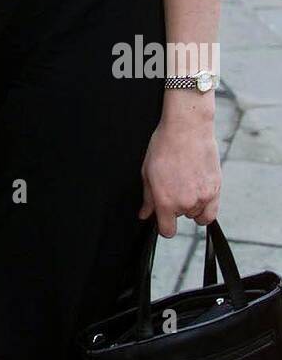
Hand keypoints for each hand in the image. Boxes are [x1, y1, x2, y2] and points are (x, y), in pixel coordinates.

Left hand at [139, 114, 220, 235]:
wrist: (187, 128)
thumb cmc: (165, 146)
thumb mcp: (148, 172)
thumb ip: (148, 198)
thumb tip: (145, 215)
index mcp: (165, 201)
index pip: (167, 231)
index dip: (164, 225)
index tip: (163, 217)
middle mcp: (185, 203)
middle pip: (180, 217)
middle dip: (175, 206)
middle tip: (174, 184)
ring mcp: (202, 198)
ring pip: (196, 214)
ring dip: (191, 205)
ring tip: (186, 182)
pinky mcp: (216, 190)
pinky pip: (211, 212)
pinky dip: (205, 208)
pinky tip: (199, 193)